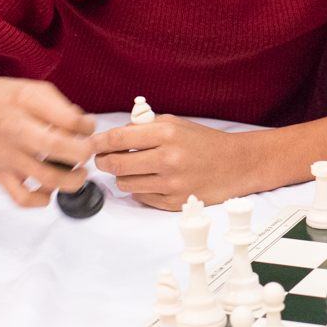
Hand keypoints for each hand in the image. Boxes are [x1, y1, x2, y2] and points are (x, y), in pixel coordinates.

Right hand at [0, 76, 95, 206]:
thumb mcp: (33, 91)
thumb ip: (60, 108)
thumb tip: (85, 126)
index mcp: (29, 109)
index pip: (69, 121)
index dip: (87, 127)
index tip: (88, 127)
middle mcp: (19, 135)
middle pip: (60, 150)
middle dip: (83, 153)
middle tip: (86, 151)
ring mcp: (9, 158)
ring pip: (48, 178)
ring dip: (72, 179)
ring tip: (78, 173)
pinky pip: (21, 197)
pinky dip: (40, 200)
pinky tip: (49, 191)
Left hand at [91, 115, 253, 209]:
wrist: (237, 164)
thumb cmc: (205, 143)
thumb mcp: (177, 124)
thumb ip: (145, 127)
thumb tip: (112, 137)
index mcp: (168, 134)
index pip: (118, 138)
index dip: (98, 142)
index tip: (89, 144)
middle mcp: (168, 158)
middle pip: (115, 164)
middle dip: (104, 161)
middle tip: (104, 158)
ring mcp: (170, 183)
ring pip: (124, 183)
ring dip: (123, 176)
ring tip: (136, 168)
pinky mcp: (172, 202)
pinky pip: (140, 198)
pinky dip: (140, 189)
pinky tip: (153, 180)